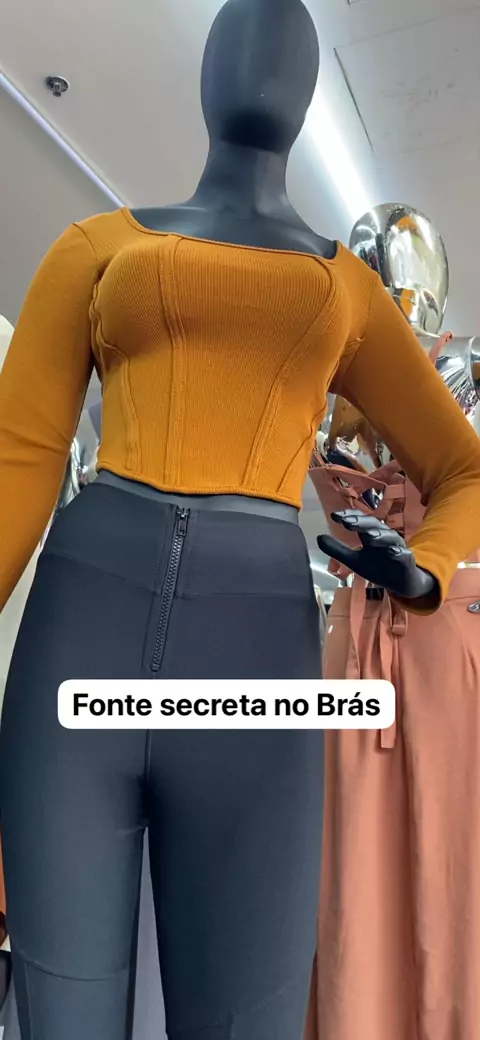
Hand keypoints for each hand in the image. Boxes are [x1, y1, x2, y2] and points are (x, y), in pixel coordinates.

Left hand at [317, 509, 438, 600]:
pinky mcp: (406, 560)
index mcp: (370, 535)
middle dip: (362, 523)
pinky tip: (393, 552)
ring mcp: (397, 547)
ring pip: (390, 538)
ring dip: (380, 535)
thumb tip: (318, 537)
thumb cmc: (377, 567)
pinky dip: (398, 552)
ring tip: (370, 536)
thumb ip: (337, 550)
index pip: (360, 521)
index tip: (335, 516)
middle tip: (348, 522)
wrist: (400, 583)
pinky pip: (403, 555)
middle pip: (374, 526)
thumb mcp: (354, 560)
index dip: (349, 517)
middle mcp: (384, 537)